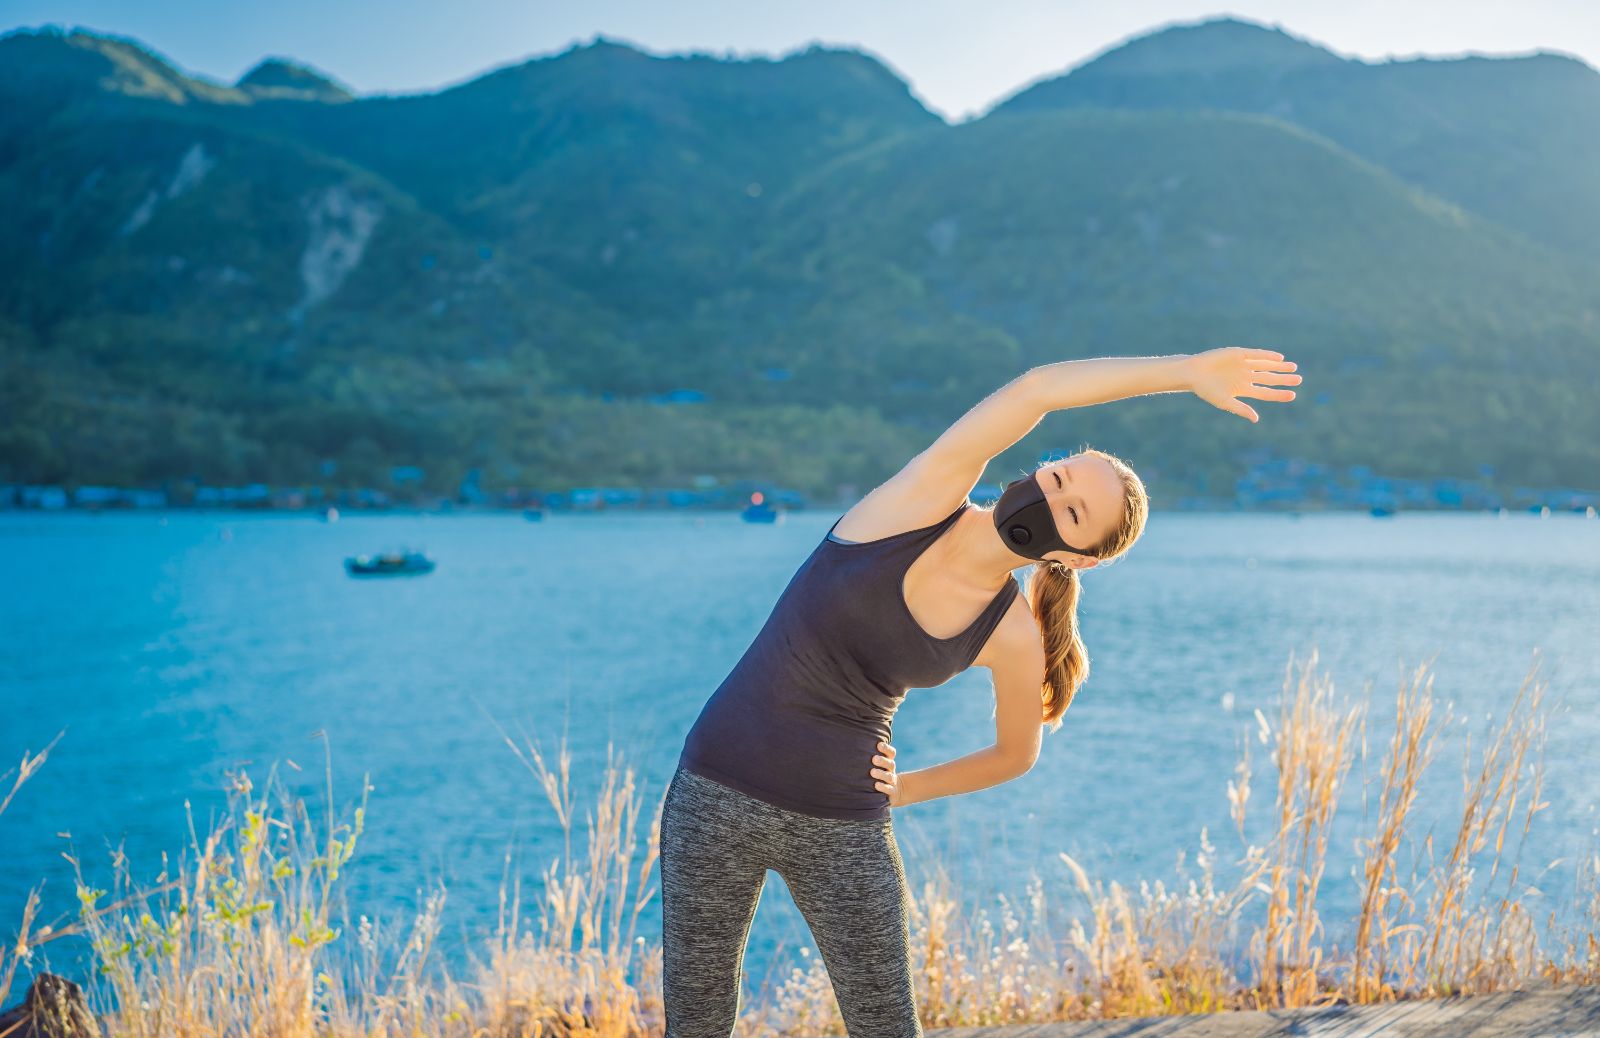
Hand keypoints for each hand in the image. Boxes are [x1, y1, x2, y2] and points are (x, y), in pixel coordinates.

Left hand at [871, 739, 902, 807]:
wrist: (894, 791)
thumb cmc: (879, 773)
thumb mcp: (877, 764)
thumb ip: (869, 756)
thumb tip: (850, 742)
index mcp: (888, 761)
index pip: (891, 753)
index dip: (886, 748)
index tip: (878, 745)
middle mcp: (891, 770)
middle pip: (890, 763)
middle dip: (882, 761)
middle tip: (874, 759)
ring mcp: (892, 781)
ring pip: (889, 777)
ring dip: (881, 774)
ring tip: (872, 772)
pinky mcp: (892, 792)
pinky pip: (889, 789)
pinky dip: (883, 787)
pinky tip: (876, 785)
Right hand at [1184, 347, 1300, 422]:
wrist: (1193, 373)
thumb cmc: (1206, 390)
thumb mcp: (1224, 402)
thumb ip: (1241, 409)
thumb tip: (1256, 420)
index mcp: (1244, 390)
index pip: (1266, 393)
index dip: (1279, 394)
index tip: (1293, 395)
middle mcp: (1246, 377)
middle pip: (1269, 378)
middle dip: (1284, 379)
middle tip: (1299, 380)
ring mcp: (1243, 365)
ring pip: (1266, 365)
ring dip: (1280, 367)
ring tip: (1293, 367)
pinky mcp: (1239, 354)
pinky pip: (1256, 354)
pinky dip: (1267, 356)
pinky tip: (1279, 358)